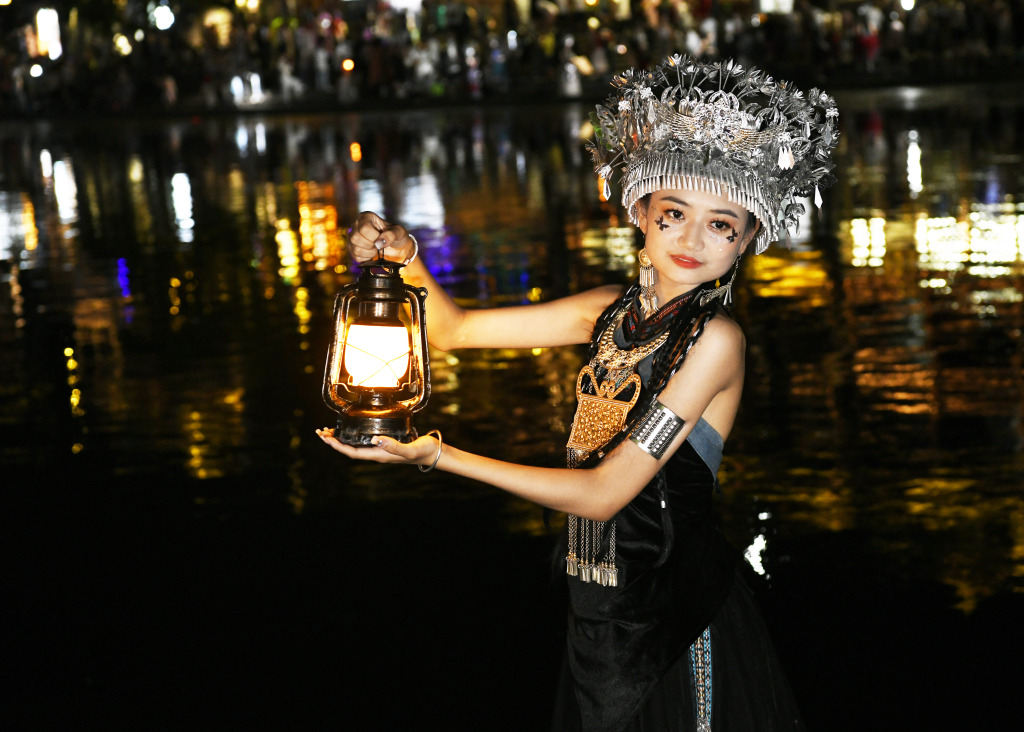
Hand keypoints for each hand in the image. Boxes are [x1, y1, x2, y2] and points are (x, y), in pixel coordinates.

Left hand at [316, 427, 438, 467]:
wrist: (433, 452)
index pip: (352, 452)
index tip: (325, 437)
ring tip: (329, 431)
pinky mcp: (385, 443)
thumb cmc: (422, 451)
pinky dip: (353, 434)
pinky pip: (363, 440)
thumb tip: (375, 440)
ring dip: (340, 439)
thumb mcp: (410, 448)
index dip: (336, 446)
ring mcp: (380, 448)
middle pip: (349, 449)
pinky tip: (352, 428)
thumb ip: (394, 446)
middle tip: (320, 431)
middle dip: (333, 442)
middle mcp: (377, 453)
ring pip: (354, 445)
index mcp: (379, 455)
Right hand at [348, 211, 416, 265]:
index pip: (364, 228)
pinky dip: (366, 258)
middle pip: (356, 238)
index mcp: (366, 217)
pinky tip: (372, 253)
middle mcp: (356, 225)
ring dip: (369, 253)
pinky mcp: (352, 249)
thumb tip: (379, 243)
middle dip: (370, 245)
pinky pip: (356, 257)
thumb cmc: (395, 234)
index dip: (374, 237)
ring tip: (376, 249)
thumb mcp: (399, 232)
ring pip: (355, 249)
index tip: (381, 237)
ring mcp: (352, 237)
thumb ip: (391, 235)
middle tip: (379, 244)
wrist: (394, 245)